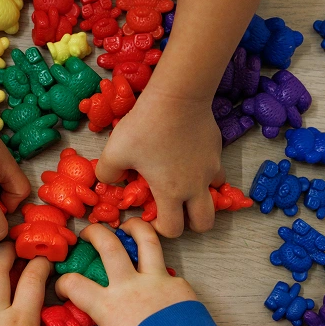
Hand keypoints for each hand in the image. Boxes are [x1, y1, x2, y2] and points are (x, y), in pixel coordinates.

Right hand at [55, 219, 196, 325]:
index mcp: (107, 305)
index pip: (74, 284)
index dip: (63, 282)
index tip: (62, 286)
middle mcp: (130, 285)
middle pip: (109, 246)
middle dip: (95, 233)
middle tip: (88, 232)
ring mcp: (157, 281)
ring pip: (146, 240)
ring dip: (136, 227)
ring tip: (128, 224)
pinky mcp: (180, 285)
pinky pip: (170, 272)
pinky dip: (163, 271)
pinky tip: (162, 279)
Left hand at [95, 87, 224, 237]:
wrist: (178, 95)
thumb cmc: (146, 126)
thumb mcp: (115, 151)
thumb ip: (107, 173)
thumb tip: (108, 181)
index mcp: (171, 192)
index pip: (173, 229)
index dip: (160, 230)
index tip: (149, 217)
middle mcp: (195, 186)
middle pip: (204, 223)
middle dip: (191, 224)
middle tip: (175, 211)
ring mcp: (210, 168)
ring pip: (213, 195)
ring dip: (201, 197)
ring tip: (184, 184)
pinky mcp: (217, 150)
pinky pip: (215, 170)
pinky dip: (205, 173)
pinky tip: (190, 161)